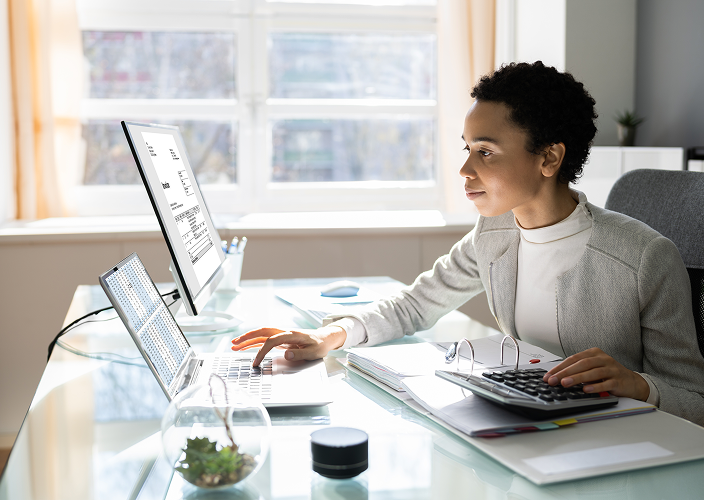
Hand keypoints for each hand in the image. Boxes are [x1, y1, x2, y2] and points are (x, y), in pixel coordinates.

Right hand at [231, 326, 346, 366]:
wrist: (325, 338)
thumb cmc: (319, 345)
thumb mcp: (313, 352)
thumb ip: (299, 353)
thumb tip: (286, 355)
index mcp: (291, 334)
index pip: (272, 341)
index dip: (262, 351)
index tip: (255, 363)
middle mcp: (284, 332)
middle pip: (262, 332)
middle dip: (247, 337)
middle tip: (234, 344)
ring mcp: (282, 335)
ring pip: (262, 334)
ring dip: (248, 339)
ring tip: (234, 345)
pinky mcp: (281, 339)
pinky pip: (265, 339)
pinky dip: (254, 342)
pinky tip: (246, 346)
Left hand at [542, 347, 649, 400]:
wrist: (632, 382)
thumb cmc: (608, 375)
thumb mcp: (593, 369)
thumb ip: (578, 371)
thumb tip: (557, 378)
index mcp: (594, 353)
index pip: (573, 359)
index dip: (560, 367)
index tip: (548, 376)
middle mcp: (603, 359)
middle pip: (581, 364)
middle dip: (565, 373)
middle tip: (553, 380)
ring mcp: (612, 369)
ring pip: (592, 372)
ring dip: (577, 378)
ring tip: (565, 384)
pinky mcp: (618, 380)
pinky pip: (605, 383)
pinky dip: (595, 386)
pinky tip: (586, 390)